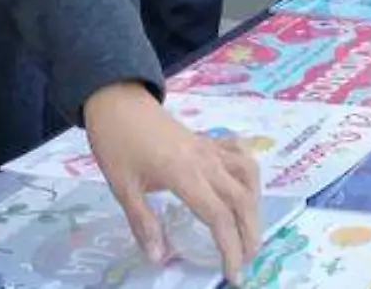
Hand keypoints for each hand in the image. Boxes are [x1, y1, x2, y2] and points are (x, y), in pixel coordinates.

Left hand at [85, 83, 261, 283]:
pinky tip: (246, 188)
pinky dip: (250, 172)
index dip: (229, 248)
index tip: (233, 275)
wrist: (116, 99)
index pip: (218, 217)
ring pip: (248, 177)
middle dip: (250, 234)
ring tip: (249, 230)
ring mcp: (210, 148)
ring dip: (254, 206)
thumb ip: (143, 222)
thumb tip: (159, 258)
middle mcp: (205, 160)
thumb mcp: (122, 186)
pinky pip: (240, 153)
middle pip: (241, 200)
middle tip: (246, 262)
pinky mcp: (208, 140)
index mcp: (184, 174)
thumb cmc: (116, 142)